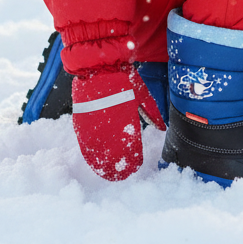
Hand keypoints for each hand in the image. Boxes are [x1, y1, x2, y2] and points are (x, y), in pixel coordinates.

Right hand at [71, 66, 165, 180]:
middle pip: (114, 156)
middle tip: (124, 175)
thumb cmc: (122, 79)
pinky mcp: (81, 125)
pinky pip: (86, 146)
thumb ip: (152, 113)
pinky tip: (96, 163)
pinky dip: (91, 156)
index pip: (131, 148)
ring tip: (110, 174)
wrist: (98, 68)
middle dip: (119, 167)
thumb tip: (161, 127)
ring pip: (99, 154)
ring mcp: (94, 128)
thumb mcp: (142, 95)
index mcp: (127, 121)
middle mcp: (110, 128)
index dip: (133, 160)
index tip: (136, 166)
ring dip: (105, 166)